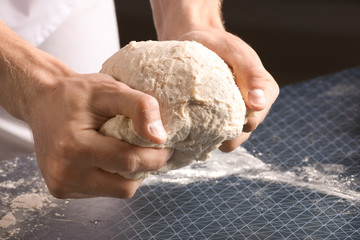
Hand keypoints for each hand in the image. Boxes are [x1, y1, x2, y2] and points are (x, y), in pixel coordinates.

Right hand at [28, 72, 170, 197]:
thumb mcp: (110, 89)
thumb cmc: (77, 94)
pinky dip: (113, 177)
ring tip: (128, 150)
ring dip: (130, 174)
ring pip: (116, 191)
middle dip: (145, 168)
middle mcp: (64, 173)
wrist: (42, 101)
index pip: (128, 161)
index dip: (155, 155)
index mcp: (74, 147)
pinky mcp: (61, 190)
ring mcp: (61, 185)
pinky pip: (102, 191)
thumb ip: (139, 106)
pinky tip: (109, 158)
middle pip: (125, 186)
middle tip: (150, 149)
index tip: (165, 144)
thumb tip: (160, 138)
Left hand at [150, 0, 278, 151]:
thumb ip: (251, 74)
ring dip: (210, 135)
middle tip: (200, 118)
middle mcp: (253, 109)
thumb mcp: (236, 52)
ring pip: (227, 140)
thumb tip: (258, 105)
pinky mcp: (217, 121)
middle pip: (241, 135)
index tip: (215, 110)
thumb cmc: (217, 44)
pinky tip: (190, 123)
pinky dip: (201, 134)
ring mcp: (235, 116)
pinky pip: (212, 138)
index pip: (255, 120)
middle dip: (222, 132)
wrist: (195, 41)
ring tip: (193, 120)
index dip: (237, 122)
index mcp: (265, 93)